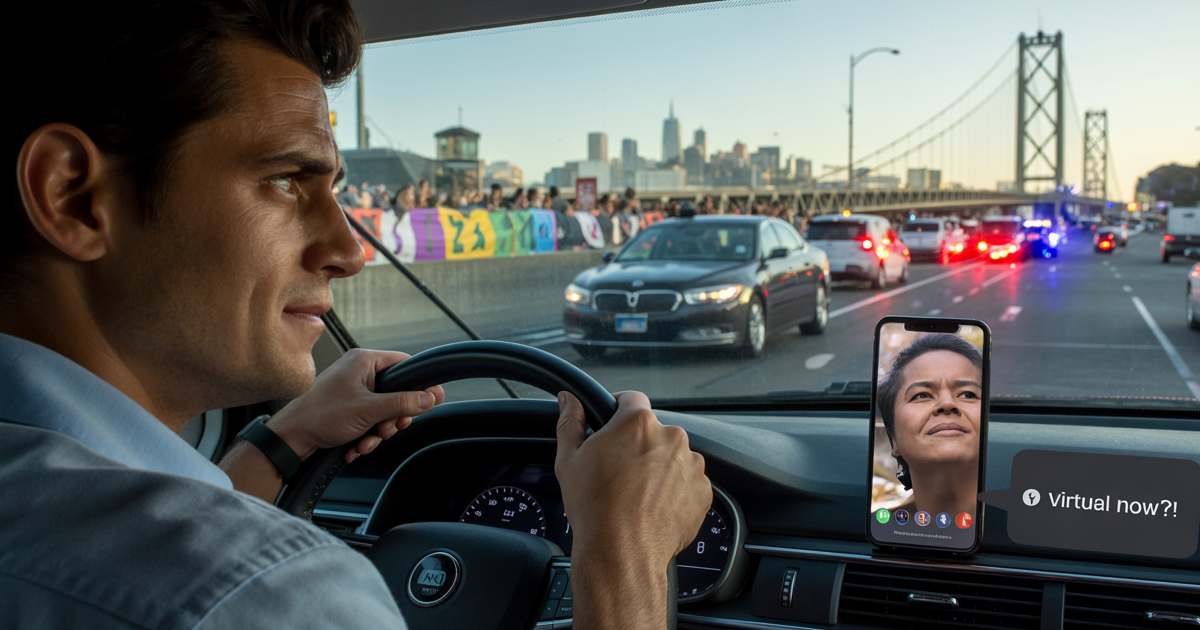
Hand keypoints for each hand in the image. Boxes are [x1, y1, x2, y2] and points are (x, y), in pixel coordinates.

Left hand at [267, 348, 444, 462]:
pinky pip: (371, 420)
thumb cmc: (319, 416)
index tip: (430, 400)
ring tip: (365, 441)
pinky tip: (355, 446)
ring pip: (384, 411)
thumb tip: (428, 399)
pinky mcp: (349, 407)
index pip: (405, 365)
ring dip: (378, 431)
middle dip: (392, 418)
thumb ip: (402, 403)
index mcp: (364, 361)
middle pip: (396, 393)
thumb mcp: (368, 410)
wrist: (292, 438)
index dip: (419, 385)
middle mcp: (360, 372)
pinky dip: (366, 436)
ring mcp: (354, 390)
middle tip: (387, 428)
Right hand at [555, 391, 710, 629]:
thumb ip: (570, 423)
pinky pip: (688, 481)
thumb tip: (569, 401)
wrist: (622, 553)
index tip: (612, 427)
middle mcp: (670, 437)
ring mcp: (691, 464)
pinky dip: (674, 490)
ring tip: (636, 494)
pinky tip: (653, 506)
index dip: (618, 412)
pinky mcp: (702, 490)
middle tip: (618, 471)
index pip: (631, 399)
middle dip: (638, 445)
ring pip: (672, 456)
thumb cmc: (595, 509)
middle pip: (653, 431)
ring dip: (658, 468)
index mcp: (637, 423)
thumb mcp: (569, 461)